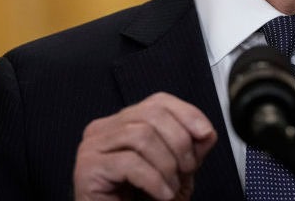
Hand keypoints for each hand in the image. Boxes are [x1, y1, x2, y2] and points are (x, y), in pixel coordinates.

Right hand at [73, 92, 217, 200]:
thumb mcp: (174, 173)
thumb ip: (189, 149)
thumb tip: (206, 131)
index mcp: (121, 124)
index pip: (157, 102)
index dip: (187, 114)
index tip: (205, 134)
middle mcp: (103, 130)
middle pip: (151, 115)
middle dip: (179, 143)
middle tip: (186, 170)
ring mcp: (92, 147)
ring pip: (141, 136)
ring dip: (166, 165)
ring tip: (171, 188)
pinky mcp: (88, 169)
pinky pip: (129, 163)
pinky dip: (153, 180)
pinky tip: (161, 195)